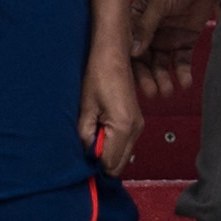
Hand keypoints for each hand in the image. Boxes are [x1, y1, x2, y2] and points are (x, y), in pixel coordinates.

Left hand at [81, 45, 141, 173]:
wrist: (113, 55)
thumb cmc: (98, 75)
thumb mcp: (85, 109)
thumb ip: (86, 138)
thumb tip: (87, 158)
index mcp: (124, 126)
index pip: (109, 164)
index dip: (94, 164)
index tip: (82, 156)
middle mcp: (136, 129)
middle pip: (119, 165)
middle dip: (101, 161)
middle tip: (85, 146)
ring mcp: (138, 126)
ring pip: (122, 156)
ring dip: (106, 152)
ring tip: (92, 133)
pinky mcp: (136, 122)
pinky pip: (124, 144)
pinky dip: (112, 144)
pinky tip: (100, 129)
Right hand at [130, 0, 220, 100]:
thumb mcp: (158, 1)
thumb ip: (146, 26)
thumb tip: (132, 52)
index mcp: (136, 21)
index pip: (129, 48)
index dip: (130, 67)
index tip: (132, 84)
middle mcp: (150, 33)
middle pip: (145, 61)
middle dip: (148, 78)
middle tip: (154, 93)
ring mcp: (167, 38)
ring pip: (162, 65)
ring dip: (164, 78)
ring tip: (169, 91)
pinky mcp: (185, 41)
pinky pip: (182, 61)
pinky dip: (182, 73)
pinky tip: (185, 83)